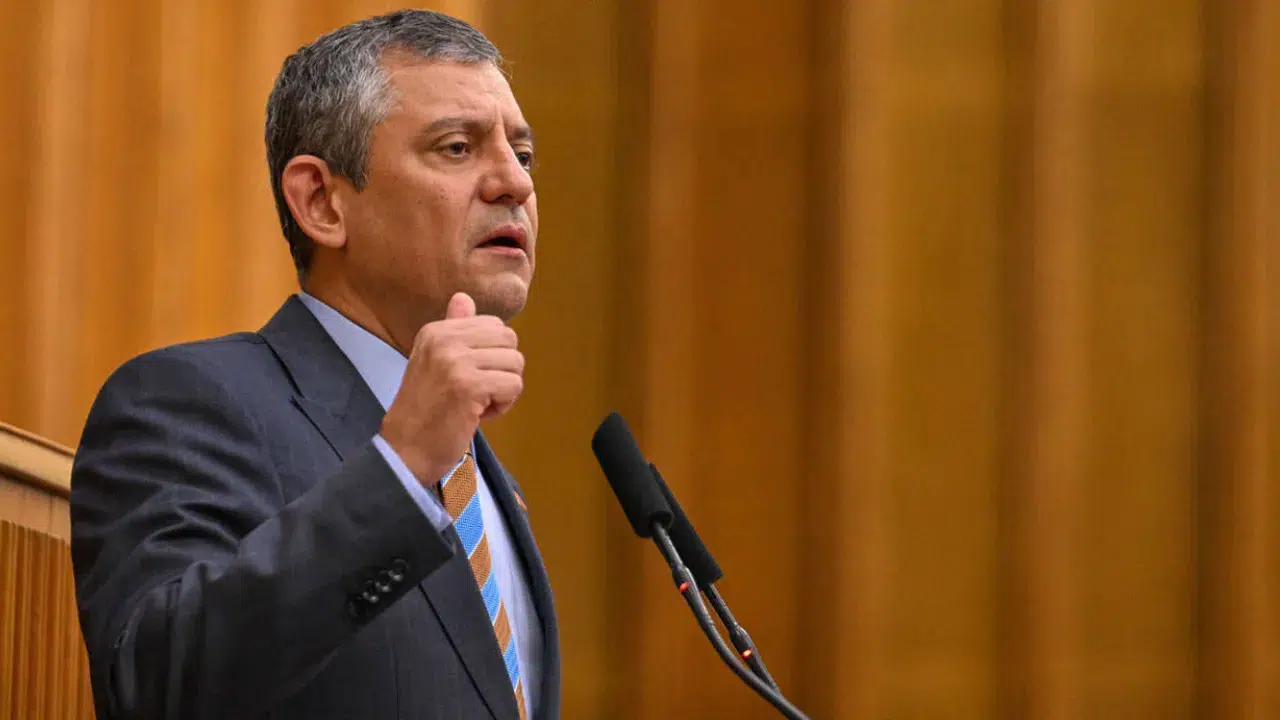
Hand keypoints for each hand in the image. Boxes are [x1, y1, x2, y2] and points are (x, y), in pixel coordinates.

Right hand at [379, 292, 523, 483]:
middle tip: (476, 393)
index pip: (494, 325)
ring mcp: (456, 361)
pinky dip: (503, 405)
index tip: (467, 379)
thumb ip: (454, 329)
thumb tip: (464, 297)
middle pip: (510, 341)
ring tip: (475, 404)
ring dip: (503, 390)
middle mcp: (444, 339)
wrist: (405, 450)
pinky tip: (478, 415)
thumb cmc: (424, 411)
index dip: (491, 357)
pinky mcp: (469, 385)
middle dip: (502, 370)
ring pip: (515, 363)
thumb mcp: (434, 361)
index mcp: (436, 330)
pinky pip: (513, 385)